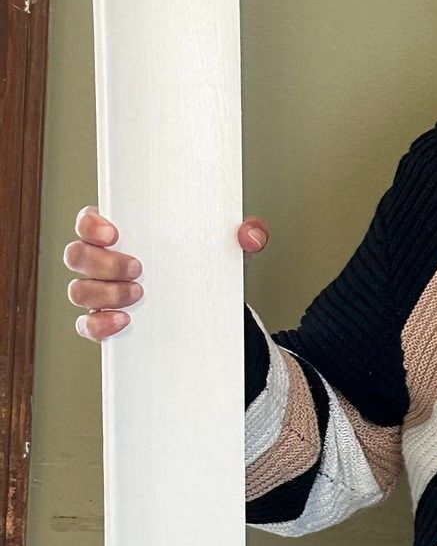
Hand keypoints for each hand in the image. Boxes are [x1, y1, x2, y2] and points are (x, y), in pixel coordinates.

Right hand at [65, 206, 269, 340]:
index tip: (114, 233)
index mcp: (123, 232)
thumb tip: (250, 235)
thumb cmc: (206, 263)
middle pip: (76, 255)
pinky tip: (124, 322)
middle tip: (139, 268)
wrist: (209, 306)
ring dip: (103, 293)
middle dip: (102, 263)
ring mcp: (100, 292)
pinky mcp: (105, 320)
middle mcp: (103, 260)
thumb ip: (247, 232)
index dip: (90, 224)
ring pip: (78, 290)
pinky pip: (86, 325)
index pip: (88, 220)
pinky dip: (99, 325)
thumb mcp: (229, 245)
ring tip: (139, 295)